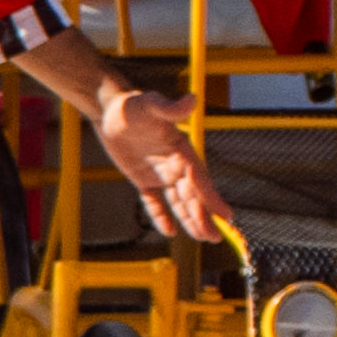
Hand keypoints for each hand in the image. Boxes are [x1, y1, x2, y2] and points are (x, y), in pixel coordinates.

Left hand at [93, 84, 233, 240]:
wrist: (111, 110)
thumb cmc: (133, 105)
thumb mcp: (150, 104)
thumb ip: (170, 107)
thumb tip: (191, 99)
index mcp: (182, 150)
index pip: (199, 179)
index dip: (212, 197)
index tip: (226, 214)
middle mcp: (175, 164)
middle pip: (192, 195)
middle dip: (203, 216)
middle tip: (214, 237)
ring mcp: (160, 173)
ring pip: (178, 201)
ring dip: (190, 219)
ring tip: (203, 237)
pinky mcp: (142, 179)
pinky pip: (154, 202)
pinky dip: (161, 216)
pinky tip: (169, 231)